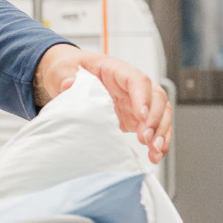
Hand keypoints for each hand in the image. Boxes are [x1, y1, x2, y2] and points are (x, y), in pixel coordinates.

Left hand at [33, 43, 171, 164]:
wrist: (67, 77)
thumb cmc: (70, 68)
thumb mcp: (61, 69)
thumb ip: (65, 76)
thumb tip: (69, 84)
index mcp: (115, 70)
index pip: (137, 80)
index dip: (143, 97)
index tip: (141, 114)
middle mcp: (131, 86)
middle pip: (156, 98)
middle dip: (155, 119)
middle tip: (146, 137)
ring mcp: (135, 102)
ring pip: (160, 114)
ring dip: (161, 132)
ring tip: (155, 149)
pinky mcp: (134, 117)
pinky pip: (153, 128)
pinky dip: (157, 141)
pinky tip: (155, 154)